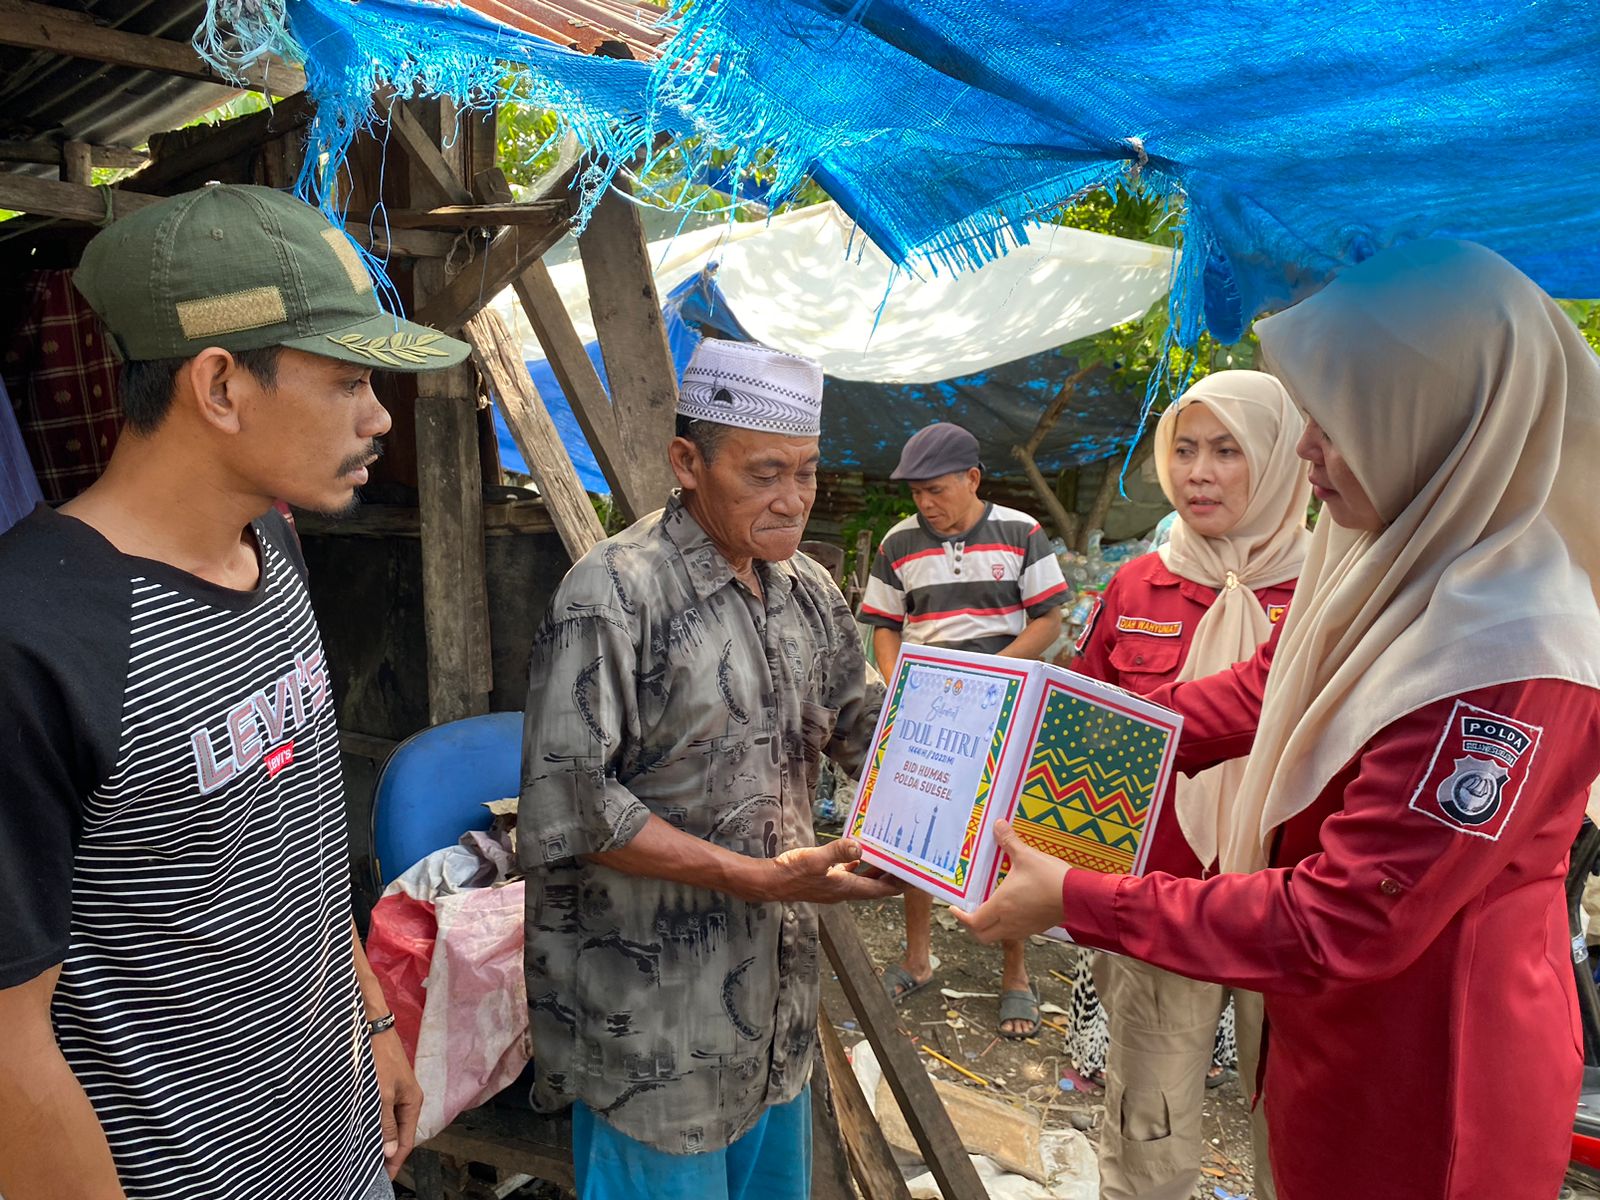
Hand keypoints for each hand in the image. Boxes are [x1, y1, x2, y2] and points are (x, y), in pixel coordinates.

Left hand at [369, 1025, 422, 1177]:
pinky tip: (364, 1133)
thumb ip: (385, 1124)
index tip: (384, 1180)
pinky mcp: (385, 1086)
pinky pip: (383, 1114)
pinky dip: (375, 1127)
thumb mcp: (382, 1094)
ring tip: (366, 1158)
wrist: (371, 1026)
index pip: (407, 1141)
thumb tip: (390, 1153)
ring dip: (381, 1141)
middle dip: (388, 1155)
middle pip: (400, 1134)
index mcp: (413, 1102)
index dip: (395, 1163)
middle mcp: (408, 1099)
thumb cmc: (379, 1057)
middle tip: (371, 1172)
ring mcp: (397, 1092)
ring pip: (390, 1125)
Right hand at [761, 838, 905, 903]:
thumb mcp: (815, 859)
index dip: (897, 885)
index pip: (879, 890)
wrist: (769, 882)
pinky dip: (858, 866)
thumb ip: (837, 852)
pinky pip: (848, 874)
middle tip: (906, 864)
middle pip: (874, 887)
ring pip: (862, 881)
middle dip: (891, 878)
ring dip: (876, 872)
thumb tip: (859, 846)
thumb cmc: (791, 872)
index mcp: (845, 888)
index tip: (913, 877)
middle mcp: (843, 891)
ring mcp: (833, 886)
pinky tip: (859, 855)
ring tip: (888, 858)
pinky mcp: (824, 880)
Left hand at [954, 821, 1067, 942]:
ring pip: (998, 936)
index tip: (955, 908)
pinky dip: (1006, 926)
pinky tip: (1011, 911)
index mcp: (1001, 906)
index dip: (960, 916)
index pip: (973, 921)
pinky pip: (1014, 933)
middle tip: (969, 912)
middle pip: (982, 935)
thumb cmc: (1050, 877)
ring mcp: (1024, 928)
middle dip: (972, 926)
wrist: (1079, 896)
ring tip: (988, 909)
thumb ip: (1009, 841)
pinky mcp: (1037, 928)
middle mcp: (1009, 922)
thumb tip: (998, 824)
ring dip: (989, 927)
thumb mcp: (1027, 856)